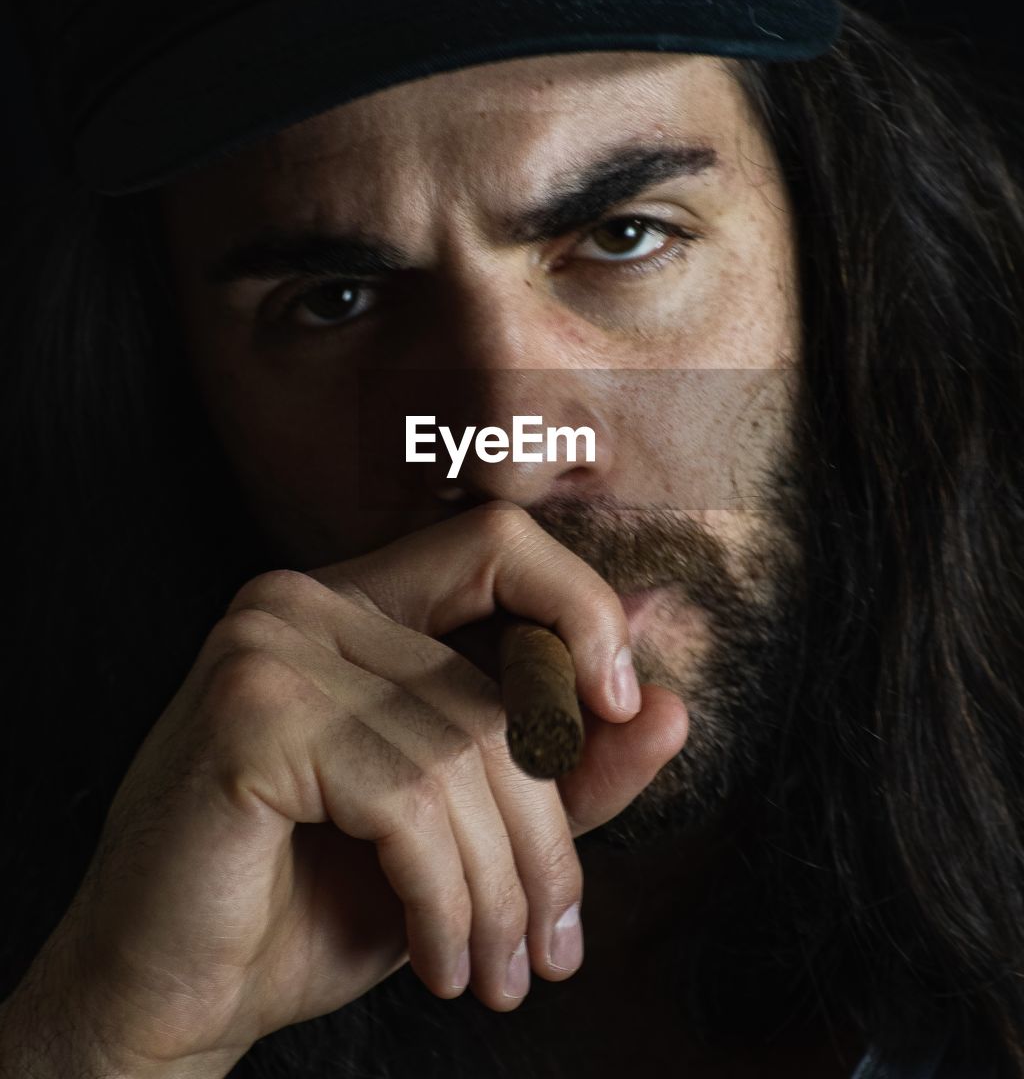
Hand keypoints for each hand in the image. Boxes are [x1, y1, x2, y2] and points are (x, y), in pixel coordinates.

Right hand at [7, 502, 687, 1075]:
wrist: (160, 995)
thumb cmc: (310, 902)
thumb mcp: (462, 832)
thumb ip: (564, 765)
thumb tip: (673, 706)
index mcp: (349, 603)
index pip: (496, 544)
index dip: (579, 606)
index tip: (620, 706)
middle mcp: (301, 601)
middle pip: (496, 687)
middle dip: (547, 829)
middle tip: (551, 938)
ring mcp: (269, 648)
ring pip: (465, 752)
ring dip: (502, 887)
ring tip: (499, 969)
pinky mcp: (250, 717)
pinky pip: (409, 802)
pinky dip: (447, 901)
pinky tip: (439, 962)